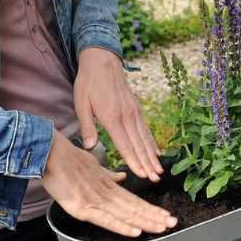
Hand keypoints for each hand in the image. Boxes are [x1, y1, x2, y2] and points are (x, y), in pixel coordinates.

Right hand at [42, 131, 175, 236]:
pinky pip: (106, 219)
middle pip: (134, 207)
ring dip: (145, 222)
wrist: (49, 153)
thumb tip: (121, 178)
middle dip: (154, 217)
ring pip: (125, 214)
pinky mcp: (83, 207)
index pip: (133, 200)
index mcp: (107, 184)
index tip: (165, 215)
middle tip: (173, 224)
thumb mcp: (91, 164)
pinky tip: (136, 232)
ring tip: (162, 228)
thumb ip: (107, 174)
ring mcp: (95, 200)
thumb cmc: (65, 158)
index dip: (150, 208)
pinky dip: (122, 226)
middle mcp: (105, 193)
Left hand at [74, 47, 162, 181]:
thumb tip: (90, 146)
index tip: (142, 175)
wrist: (102, 60)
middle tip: (155, 179)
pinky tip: (157, 152)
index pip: (125, 145)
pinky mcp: (136, 108)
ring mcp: (134, 112)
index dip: (134, 161)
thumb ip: (87, 126)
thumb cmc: (88, 82)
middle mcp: (126, 116)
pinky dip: (152, 142)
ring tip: (159, 171)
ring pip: (145, 138)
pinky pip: (146, 129)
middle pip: (139, 145)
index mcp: (112, 117)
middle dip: (147, 164)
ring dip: (153, 156)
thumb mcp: (81, 103)